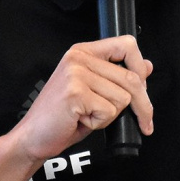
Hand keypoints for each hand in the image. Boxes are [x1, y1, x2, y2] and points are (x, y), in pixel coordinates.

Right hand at [10, 35, 153, 162]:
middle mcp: (78, 58)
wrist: (33, 135)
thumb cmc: (61, 115)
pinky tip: (81, 120)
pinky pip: (109, 111)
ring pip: (123, 97)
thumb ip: (116, 75)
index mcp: (82, 52)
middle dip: (142, 105)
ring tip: (88, 114)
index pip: (126, 45)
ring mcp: (75, 74)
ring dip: (111, 114)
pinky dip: (99, 123)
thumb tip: (146, 66)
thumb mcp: (92, 90)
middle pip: (132, 78)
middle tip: (142, 121)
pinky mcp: (75, 93)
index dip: (140, 68)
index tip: (143, 87)